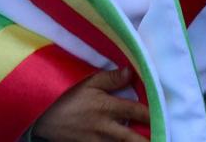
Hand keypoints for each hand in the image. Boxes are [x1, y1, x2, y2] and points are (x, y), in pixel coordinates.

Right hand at [30, 68, 150, 139]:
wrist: (40, 114)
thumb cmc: (65, 93)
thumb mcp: (87, 81)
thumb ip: (111, 78)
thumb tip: (131, 72)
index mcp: (107, 107)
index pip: (137, 112)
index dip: (152, 115)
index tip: (165, 116)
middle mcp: (104, 127)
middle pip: (131, 138)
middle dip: (146, 140)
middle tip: (162, 138)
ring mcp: (95, 140)